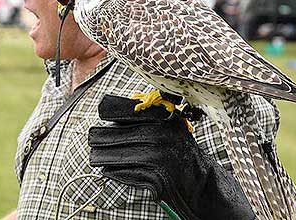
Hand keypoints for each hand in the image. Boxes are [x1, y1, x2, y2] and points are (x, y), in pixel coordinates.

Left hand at [89, 95, 254, 219]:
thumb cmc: (183, 154)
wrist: (202, 183)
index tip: (100, 118)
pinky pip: (123, 174)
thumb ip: (147, 122)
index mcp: (162, 121)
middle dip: (100, 140)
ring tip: (96, 157)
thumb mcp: (170, 129)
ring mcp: (155, 158)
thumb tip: (116, 120)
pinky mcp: (152, 179)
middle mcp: (158, 137)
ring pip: (115, 157)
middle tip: (92, 141)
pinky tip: (110, 170)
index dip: (110, 116)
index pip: (126, 113)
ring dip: (102, 158)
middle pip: (114, 136)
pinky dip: (114, 172)